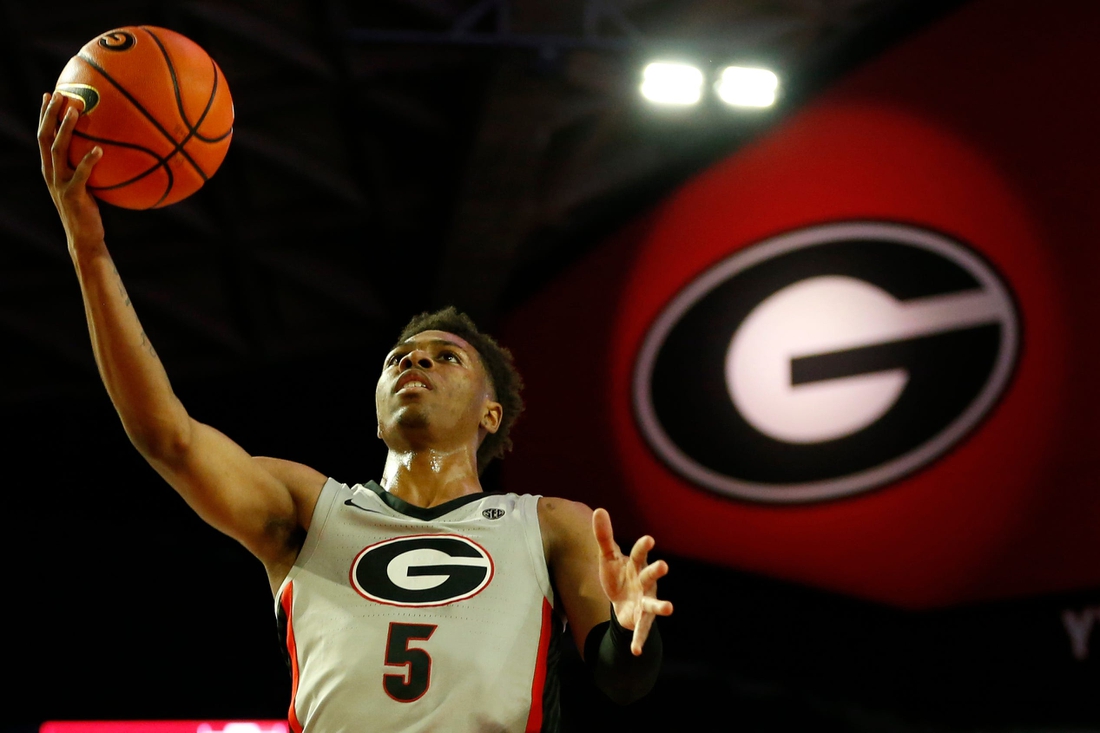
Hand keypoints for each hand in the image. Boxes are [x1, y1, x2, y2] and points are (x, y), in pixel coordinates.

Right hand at [38, 92, 104, 245]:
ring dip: (66, 129)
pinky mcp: (73, 194)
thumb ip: (88, 167)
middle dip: (50, 114)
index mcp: (51, 168)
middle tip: (60, 94)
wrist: (84, 236)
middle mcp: (51, 172)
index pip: (43, 135)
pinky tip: (99, 150)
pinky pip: (80, 174)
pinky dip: (88, 161)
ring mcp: (59, 183)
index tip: (50, 94)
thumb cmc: (88, 209)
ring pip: (58, 150)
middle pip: (45, 137)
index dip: (45, 115)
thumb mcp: (85, 184)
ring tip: (76, 111)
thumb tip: (108, 148)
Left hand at [592, 507, 672, 654]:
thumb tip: (599, 509)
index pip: (641, 553)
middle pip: (651, 575)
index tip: (649, 540)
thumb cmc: (618, 575)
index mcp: (637, 565)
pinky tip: (635, 651)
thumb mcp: (607, 556)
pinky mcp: (640, 618)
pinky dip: (638, 640)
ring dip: (662, 605)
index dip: (644, 546)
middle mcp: (645, 582)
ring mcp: (645, 600)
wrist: (621, 601)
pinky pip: (640, 630)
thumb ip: (604, 536)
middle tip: (664, 566)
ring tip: (670, 608)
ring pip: (654, 602)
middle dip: (657, 571)